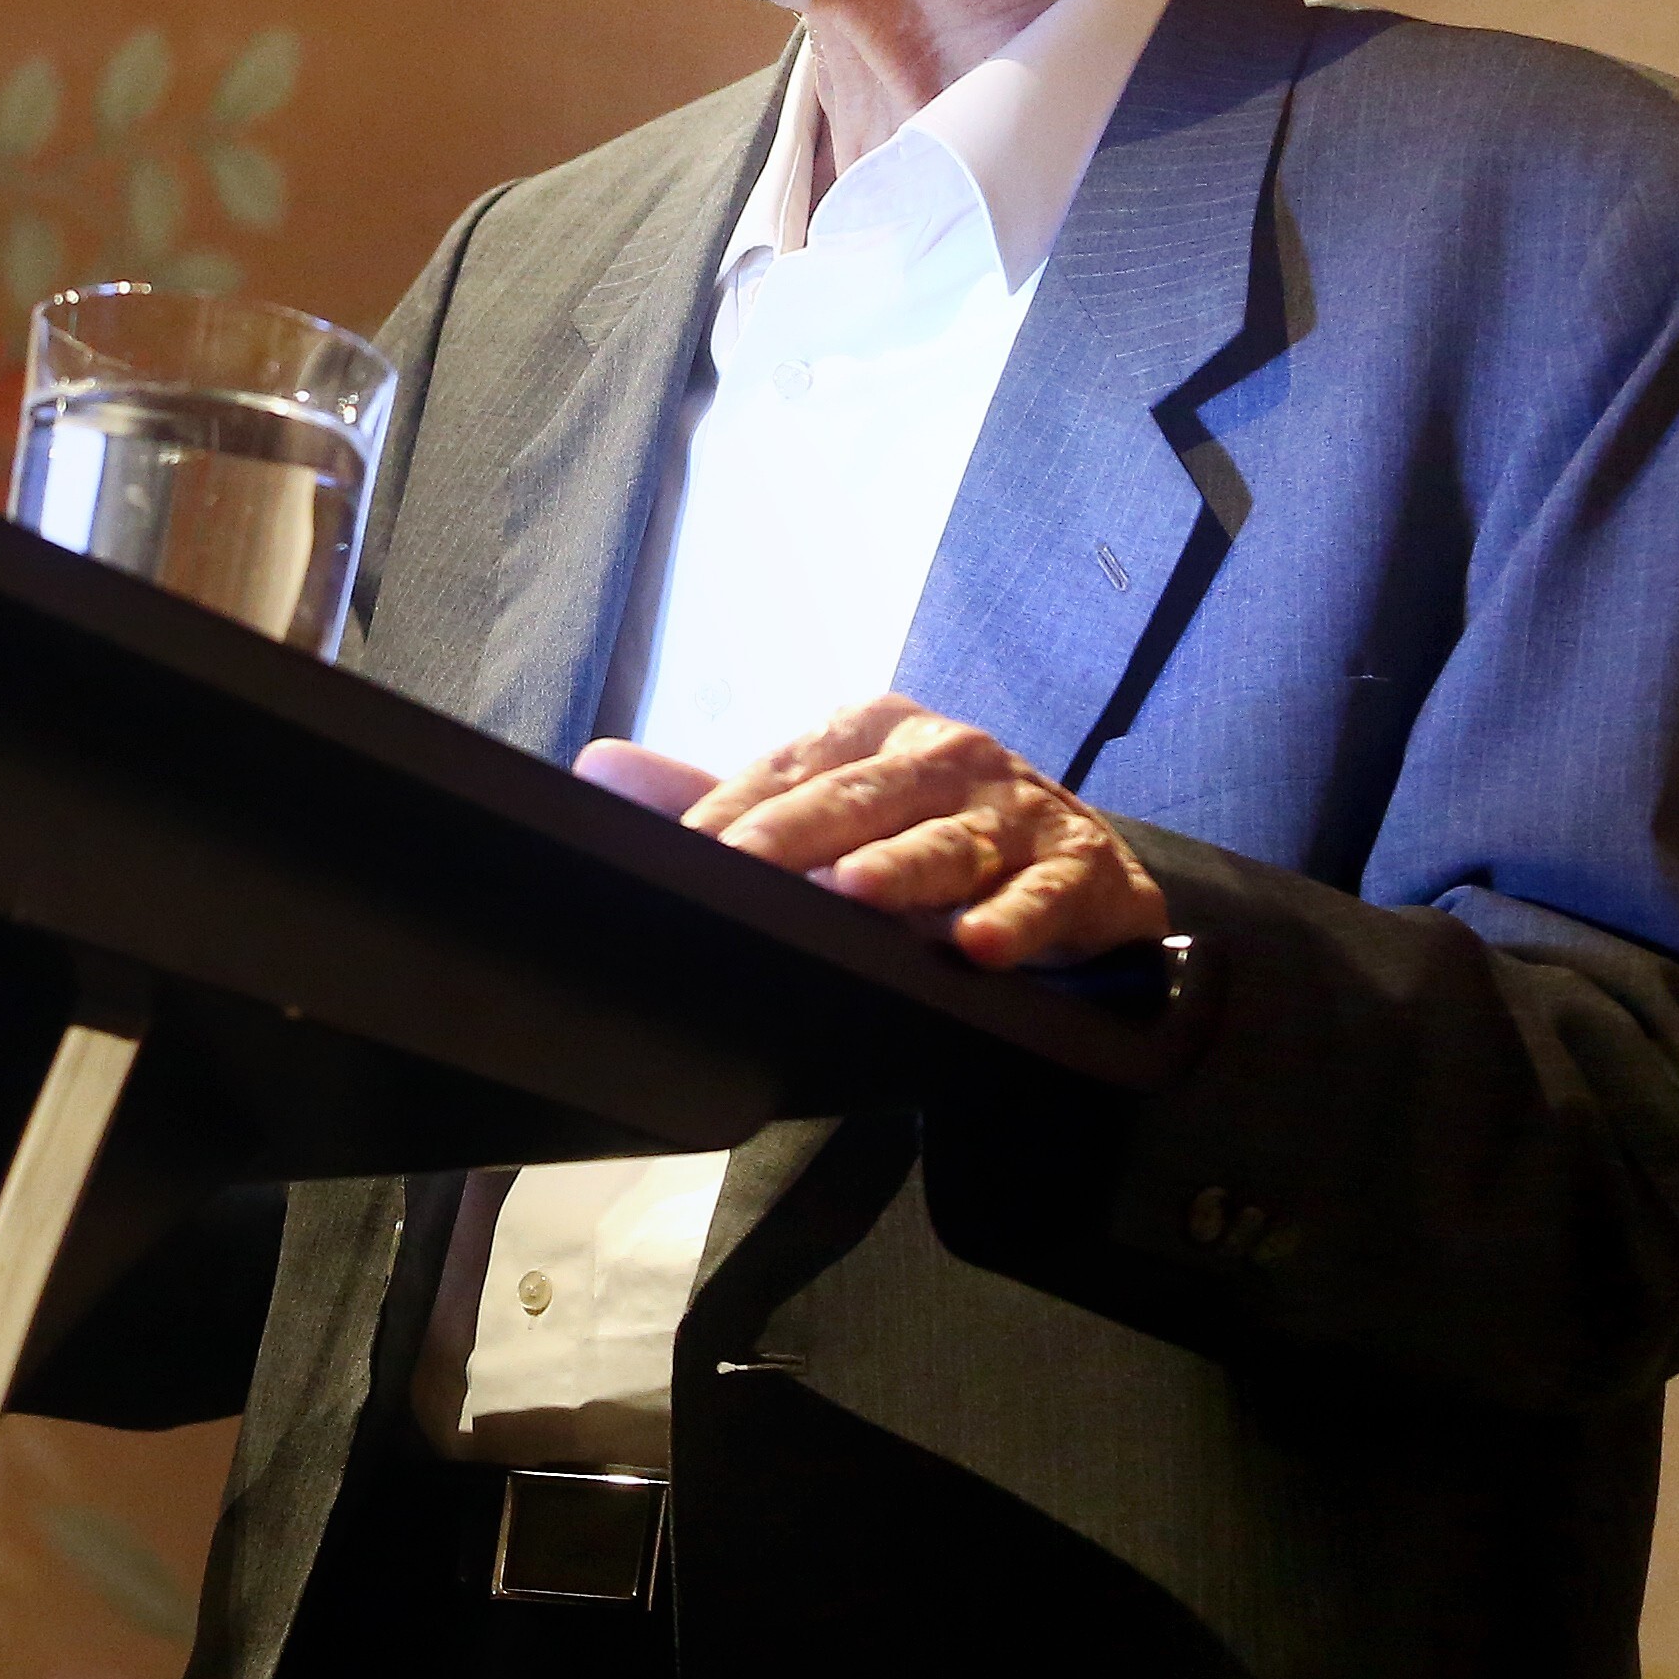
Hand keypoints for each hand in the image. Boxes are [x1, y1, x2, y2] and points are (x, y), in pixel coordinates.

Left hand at [573, 694, 1171, 971]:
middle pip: (860, 798)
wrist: (1081, 869)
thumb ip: (721, 798)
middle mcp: (947, 755)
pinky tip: (976, 946)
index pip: (787, 770)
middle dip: (798, 833)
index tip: (681, 856)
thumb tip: (597, 767)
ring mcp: (1018, 808)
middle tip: (743, 864)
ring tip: (854, 892)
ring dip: (902, 869)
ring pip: (949, 842)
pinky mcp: (1080, 868)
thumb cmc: (932, 836)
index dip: (731, 814)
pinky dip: (1013, 921)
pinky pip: (1042, 898)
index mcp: (875, 731)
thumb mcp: (833, 811)